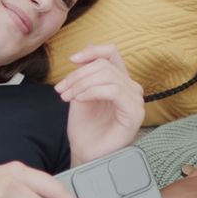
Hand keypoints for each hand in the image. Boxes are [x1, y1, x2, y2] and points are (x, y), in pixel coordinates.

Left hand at [55, 44, 144, 164]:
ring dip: (81, 84)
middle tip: (61, 90)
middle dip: (77, 75)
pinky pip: (113, 90)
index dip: (92, 51)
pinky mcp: (134, 113)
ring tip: (67, 97)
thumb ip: (86, 71)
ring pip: (107, 76)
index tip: (72, 60)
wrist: (85, 152)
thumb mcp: (80, 91)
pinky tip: (79, 100)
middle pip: (104, 65)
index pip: (111, 53)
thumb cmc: (85, 127)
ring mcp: (135, 100)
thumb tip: (89, 44)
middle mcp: (131, 88)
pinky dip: (92, 92)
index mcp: (119, 80)